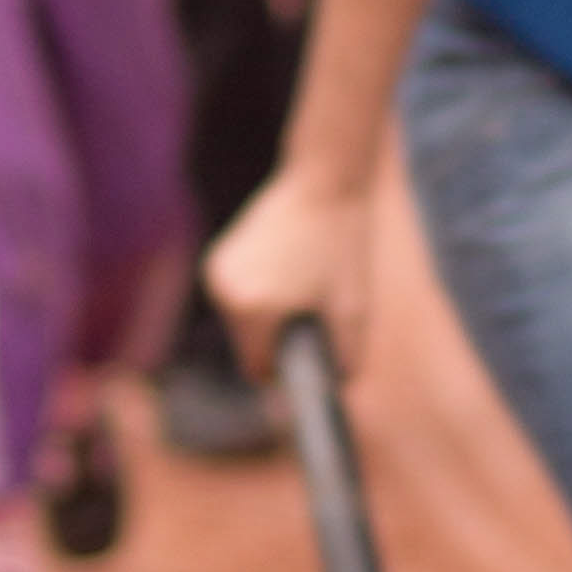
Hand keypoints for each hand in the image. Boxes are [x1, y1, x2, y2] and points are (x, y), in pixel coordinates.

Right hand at [203, 165, 375, 379]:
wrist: (325, 182)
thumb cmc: (344, 245)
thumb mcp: (354, 309)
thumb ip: (345, 358)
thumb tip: (336, 390)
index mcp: (254, 310)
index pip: (258, 368)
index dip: (285, 371)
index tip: (308, 355)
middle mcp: (225, 292)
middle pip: (247, 346)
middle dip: (277, 339)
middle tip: (312, 310)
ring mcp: (217, 272)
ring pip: (241, 322)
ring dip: (267, 316)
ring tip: (301, 284)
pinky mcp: (218, 256)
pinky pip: (238, 297)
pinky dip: (258, 293)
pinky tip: (285, 268)